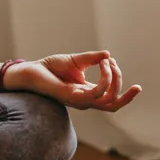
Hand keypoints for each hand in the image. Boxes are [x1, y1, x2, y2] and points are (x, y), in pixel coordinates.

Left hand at [11, 51, 141, 111]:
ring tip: (108, 62)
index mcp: (88, 92)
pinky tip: (102, 64)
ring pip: (109, 100)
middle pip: (114, 105)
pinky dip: (105, 79)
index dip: (120, 83)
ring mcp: (80, 100)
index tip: (113, 61)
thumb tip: (108, 55)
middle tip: (117, 66)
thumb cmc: (51, 67)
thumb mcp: (77, 60)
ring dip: (114, 79)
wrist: (32, 70)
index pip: (112, 98)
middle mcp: (86, 99)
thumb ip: (93, 59)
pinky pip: (97, 93)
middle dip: (127, 93)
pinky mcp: (73, 97)